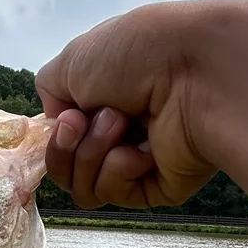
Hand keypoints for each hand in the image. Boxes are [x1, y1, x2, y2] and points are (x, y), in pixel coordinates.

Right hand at [35, 2, 222, 209]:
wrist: (196, 72)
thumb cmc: (138, 53)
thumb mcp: (72, 59)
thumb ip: (51, 92)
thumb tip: (61, 122)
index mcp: (105, 97)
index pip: (62, 136)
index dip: (55, 135)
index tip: (67, 117)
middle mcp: (122, 129)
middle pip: (67, 165)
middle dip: (70, 144)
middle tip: (94, 118)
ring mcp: (140, 159)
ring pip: (84, 185)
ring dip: (92, 153)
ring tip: (121, 124)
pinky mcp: (158, 187)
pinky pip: (113, 194)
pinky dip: (116, 171)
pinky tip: (139, 151)